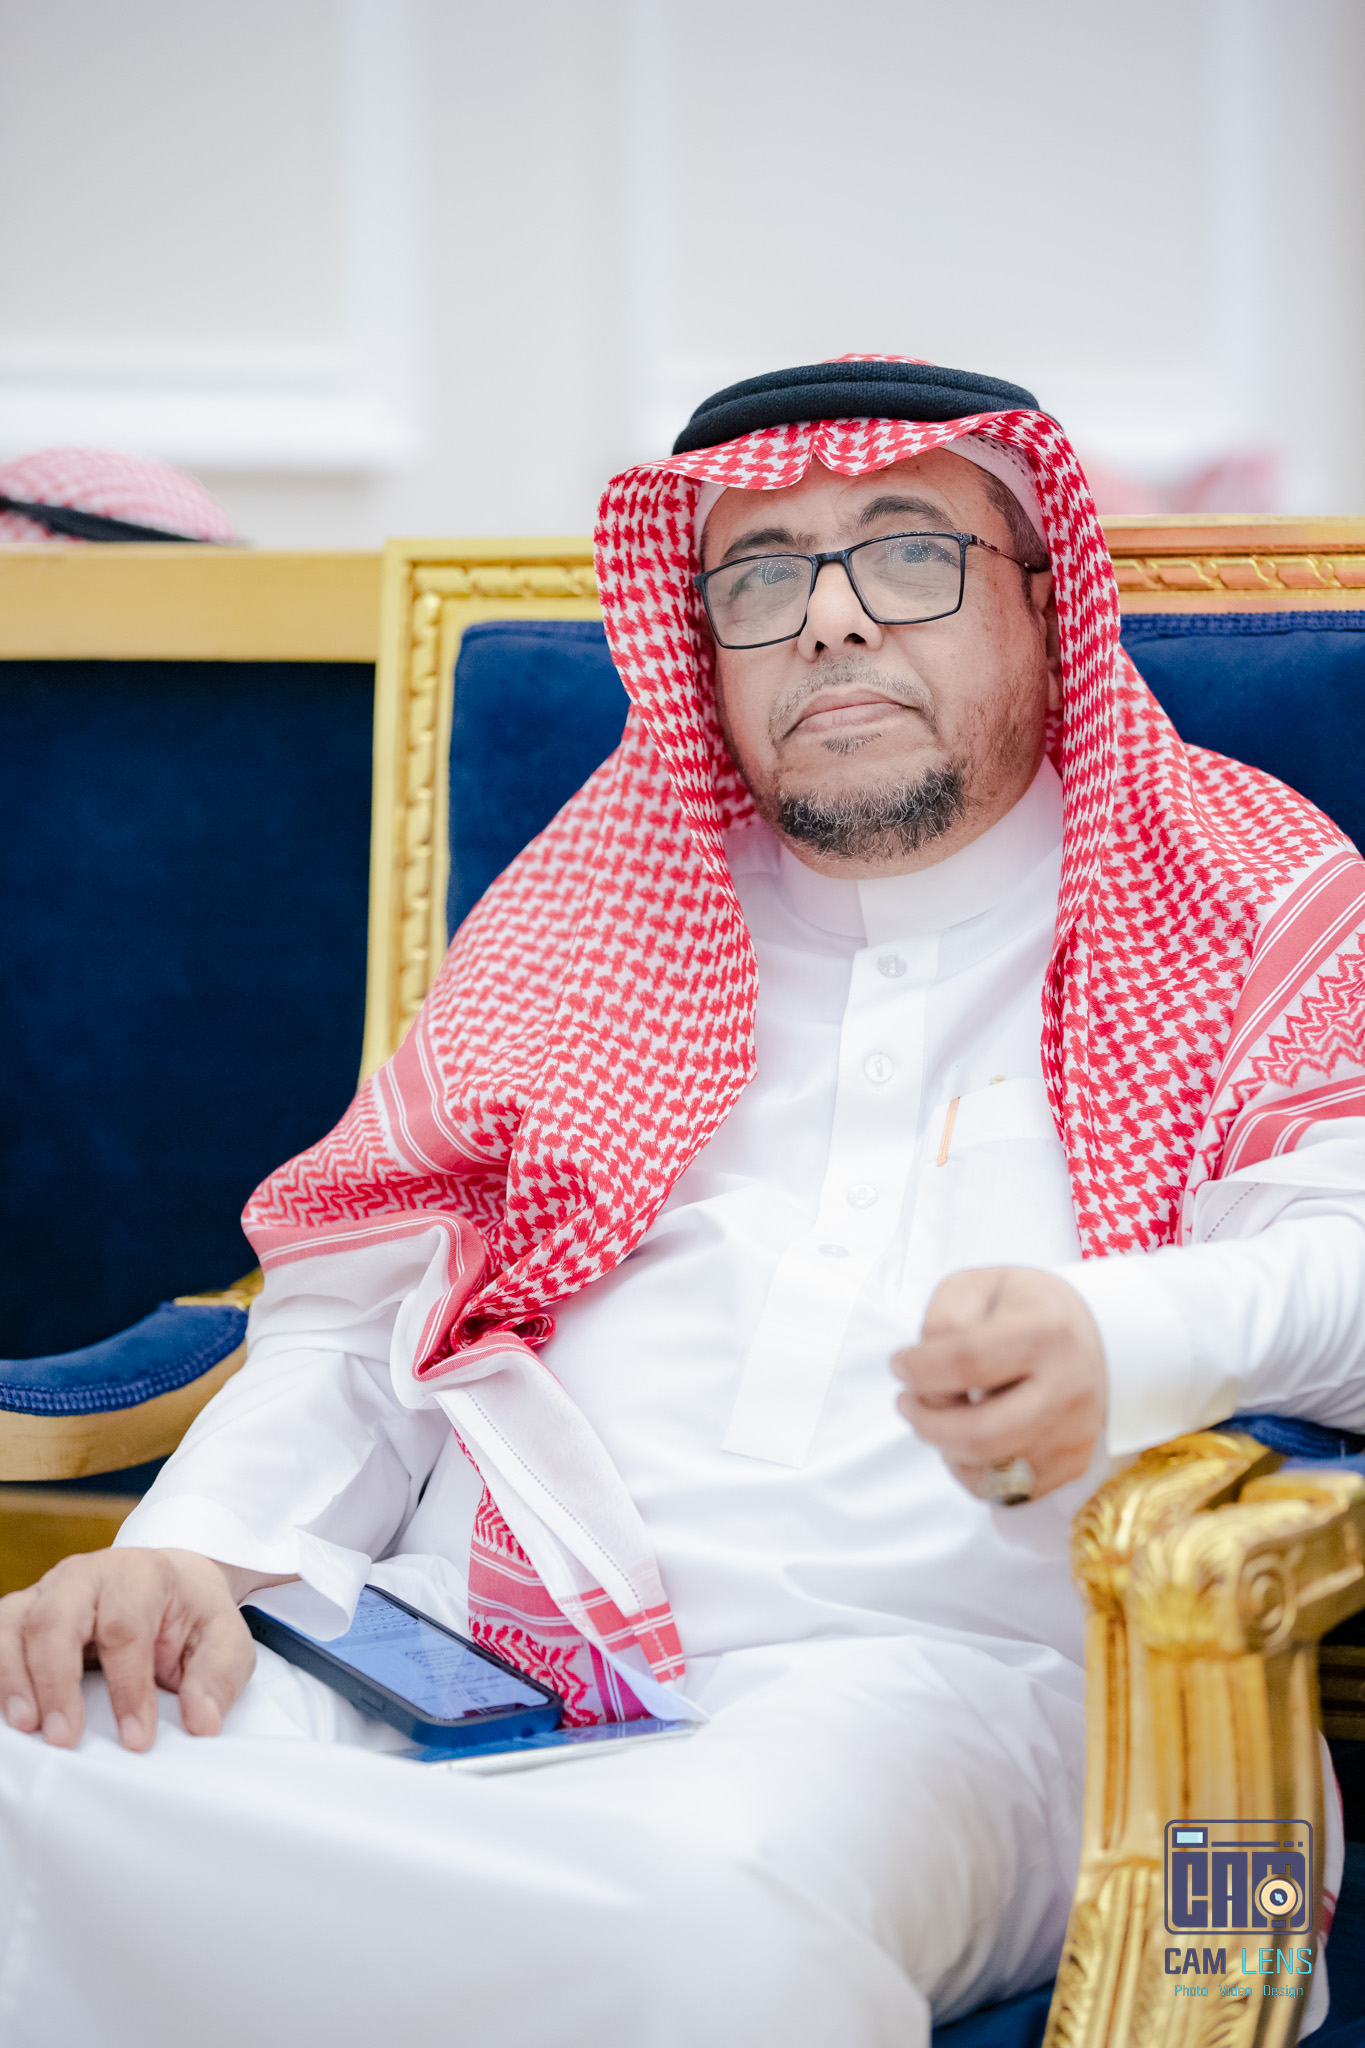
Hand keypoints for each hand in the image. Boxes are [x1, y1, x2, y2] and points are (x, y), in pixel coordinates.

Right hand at [0, 1548, 271, 1750]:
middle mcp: (88, 1575)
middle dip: (57, 1680)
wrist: (168, 1582)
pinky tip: (9, 1711)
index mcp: (142, 1575)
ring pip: (16, 1624)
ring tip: (27, 1726)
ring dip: (15, 1678)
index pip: (126, 1629)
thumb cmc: (192, 1616)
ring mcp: (50, 1589)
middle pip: (58, 1618)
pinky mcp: (24, 1610)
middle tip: (64, 1737)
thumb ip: (217, 1677)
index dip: (129, 1687)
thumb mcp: (225, 1640)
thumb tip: (202, 1722)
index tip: (136, 1739)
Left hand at [891, 1267, 1105, 1501]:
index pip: (966, 1361)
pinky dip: (971, 1470)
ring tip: (937, 1417)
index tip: (900, 1365)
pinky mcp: (1072, 1464)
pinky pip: (1005, 1492)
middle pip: (980, 1433)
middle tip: (909, 1402)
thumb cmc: (1023, 1310)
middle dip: (926, 1422)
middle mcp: (1069, 1387)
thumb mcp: (979, 1286)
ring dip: (945, 1447)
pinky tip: (966, 1439)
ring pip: (991, 1470)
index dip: (918, 1369)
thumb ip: (944, 1318)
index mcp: (1046, 1331)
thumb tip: (922, 1366)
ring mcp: (1075, 1432)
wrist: (1092, 1337)